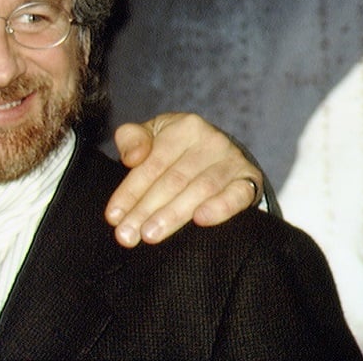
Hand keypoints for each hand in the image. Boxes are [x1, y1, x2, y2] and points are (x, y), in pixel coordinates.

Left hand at [105, 112, 262, 246]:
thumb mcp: (153, 136)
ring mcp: (232, 160)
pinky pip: (237, 195)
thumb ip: (132, 140)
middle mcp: (211, 140)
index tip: (113, 217)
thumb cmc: (177, 150)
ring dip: (173, 215)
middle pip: (173, 180)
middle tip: (127, 235)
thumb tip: (131, 158)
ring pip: (200, 190)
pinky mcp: (249, 180)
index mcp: (184, 127)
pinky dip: (220, 207)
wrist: (221, 156)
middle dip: (146, 210)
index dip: (130, 191)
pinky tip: (201, 220)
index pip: (152, 163)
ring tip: (150, 235)